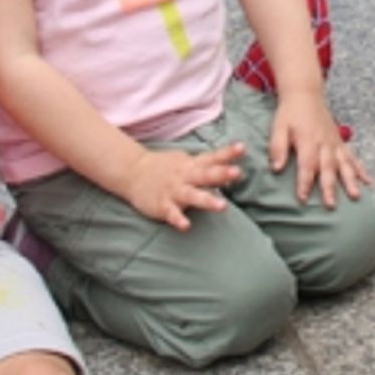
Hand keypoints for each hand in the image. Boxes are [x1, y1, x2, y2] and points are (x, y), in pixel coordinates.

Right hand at [124, 141, 241, 229]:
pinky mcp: (162, 205)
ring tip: (223, 206)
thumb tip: (230, 169)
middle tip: (238, 173)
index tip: (242, 148)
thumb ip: (207, 166)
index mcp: (192, 165)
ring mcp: (173, 191)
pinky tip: (186, 226)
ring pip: (192, 196)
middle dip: (221, 173)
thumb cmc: (166, 168)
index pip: (212, 158)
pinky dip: (178, 219)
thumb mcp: (186, 162)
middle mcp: (185, 176)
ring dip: (207, 200)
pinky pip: (171, 213)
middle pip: (205, 174)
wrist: (132, 172)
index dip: (228, 153)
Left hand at [269, 89, 370, 207]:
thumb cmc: (290, 113)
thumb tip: (276, 168)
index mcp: (307, 140)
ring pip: (344, 164)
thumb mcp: (278, 127)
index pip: (306, 165)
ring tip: (355, 196)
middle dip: (329, 187)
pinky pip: (353, 157)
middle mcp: (324, 143)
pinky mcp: (340, 142)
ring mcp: (334, 143)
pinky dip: (361, 169)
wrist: (305, 94)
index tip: (303, 198)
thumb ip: (277, 147)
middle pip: (328, 167)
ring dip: (350, 180)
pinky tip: (368, 182)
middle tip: (330, 205)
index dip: (305, 182)